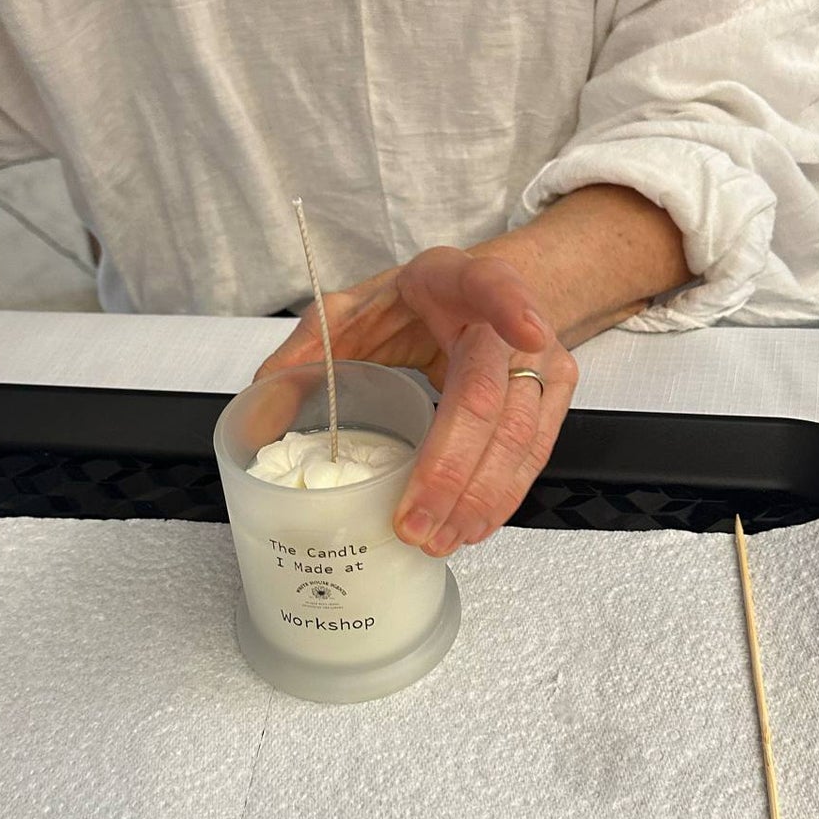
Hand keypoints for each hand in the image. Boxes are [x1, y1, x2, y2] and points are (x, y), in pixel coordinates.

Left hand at [256, 246, 578, 553]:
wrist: (486, 296)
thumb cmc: (417, 303)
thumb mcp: (357, 308)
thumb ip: (310, 347)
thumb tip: (263, 398)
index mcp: (454, 279)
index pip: (490, 282)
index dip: (509, 305)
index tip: (523, 330)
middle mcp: (507, 319)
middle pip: (490, 395)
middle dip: (452, 467)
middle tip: (416, 522)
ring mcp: (541, 359)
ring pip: (519, 435)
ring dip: (478, 497)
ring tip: (438, 539)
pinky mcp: (555, 394)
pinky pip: (534, 454)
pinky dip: (501, 496)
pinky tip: (472, 525)